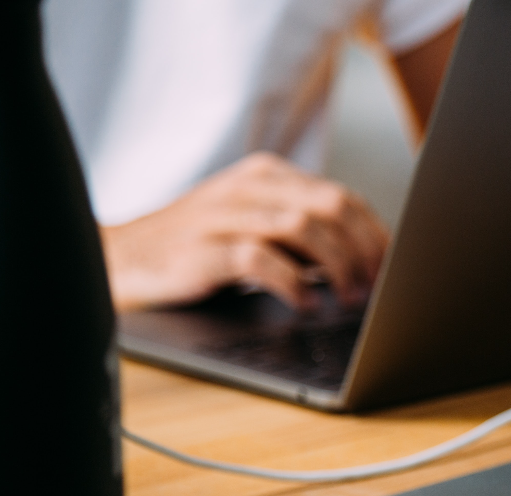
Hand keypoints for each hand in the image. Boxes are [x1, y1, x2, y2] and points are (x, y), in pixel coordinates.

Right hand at [101, 152, 388, 311]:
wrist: (118, 260)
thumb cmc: (192, 251)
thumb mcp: (249, 228)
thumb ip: (298, 236)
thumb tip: (361, 263)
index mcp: (266, 177)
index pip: (341, 196)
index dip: (375, 234)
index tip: (392, 268)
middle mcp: (248, 189)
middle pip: (332, 207)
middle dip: (364, 250)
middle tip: (375, 287)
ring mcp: (224, 216)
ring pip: (304, 228)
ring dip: (337, 268)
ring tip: (347, 299)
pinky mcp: (204, 250)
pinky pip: (261, 259)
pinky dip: (292, 284)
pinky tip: (303, 304)